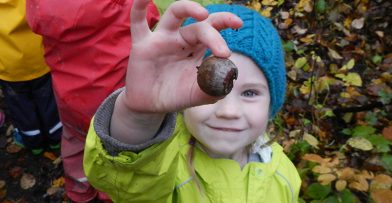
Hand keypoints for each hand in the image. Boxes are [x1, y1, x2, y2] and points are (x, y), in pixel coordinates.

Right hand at [122, 0, 242, 112]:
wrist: (150, 106)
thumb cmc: (176, 95)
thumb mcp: (199, 94)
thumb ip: (214, 89)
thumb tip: (228, 79)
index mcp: (197, 47)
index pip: (213, 27)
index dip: (226, 21)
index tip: (239, 24)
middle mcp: (181, 38)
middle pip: (199, 26)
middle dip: (214, 36)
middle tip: (223, 53)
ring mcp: (161, 38)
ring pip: (175, 14)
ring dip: (188, 8)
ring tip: (202, 13)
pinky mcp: (142, 44)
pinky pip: (137, 20)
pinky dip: (139, 6)